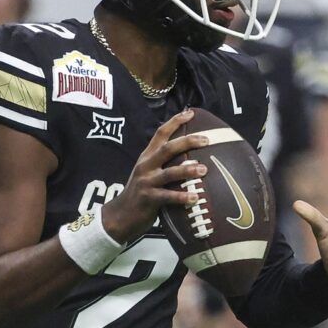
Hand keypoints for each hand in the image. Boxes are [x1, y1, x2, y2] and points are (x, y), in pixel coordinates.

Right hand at [102, 109, 209, 242]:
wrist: (120, 215)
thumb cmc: (140, 193)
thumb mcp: (148, 173)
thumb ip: (163, 163)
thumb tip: (190, 155)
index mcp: (147, 157)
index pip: (160, 133)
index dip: (175, 121)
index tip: (191, 113)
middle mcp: (146, 166)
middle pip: (168, 148)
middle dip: (187, 142)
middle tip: (207, 140)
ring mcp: (146, 182)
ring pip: (169, 172)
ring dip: (188, 170)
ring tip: (204, 169)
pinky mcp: (148, 199)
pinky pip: (168, 197)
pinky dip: (182, 197)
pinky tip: (195, 197)